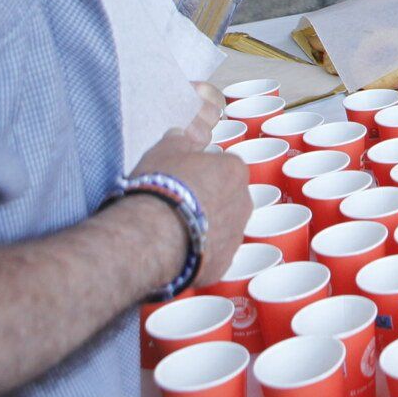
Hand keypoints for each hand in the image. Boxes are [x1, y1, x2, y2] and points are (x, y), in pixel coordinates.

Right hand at [131, 83, 248, 284]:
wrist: (153, 235)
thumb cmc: (161, 187)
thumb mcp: (165, 150)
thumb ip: (179, 138)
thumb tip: (182, 132)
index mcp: (235, 171)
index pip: (223, 167)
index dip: (200, 173)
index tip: (181, 180)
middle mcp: (244, 202)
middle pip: (226, 198)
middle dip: (206, 201)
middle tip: (176, 205)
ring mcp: (236, 235)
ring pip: (221, 228)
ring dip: (203, 228)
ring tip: (172, 231)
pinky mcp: (223, 263)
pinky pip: (211, 255)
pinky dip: (197, 254)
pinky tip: (175, 252)